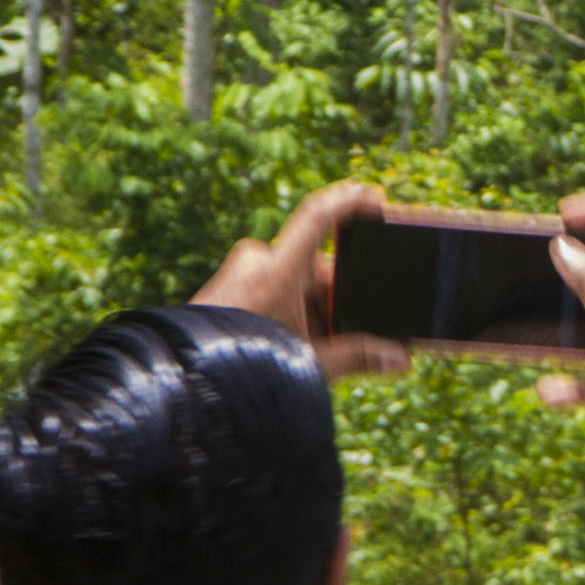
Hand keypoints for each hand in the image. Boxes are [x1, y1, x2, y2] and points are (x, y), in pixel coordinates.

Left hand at [194, 180, 411, 384]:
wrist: (184, 386)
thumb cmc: (243, 368)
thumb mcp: (308, 361)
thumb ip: (357, 357)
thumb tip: (400, 360)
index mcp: (277, 270)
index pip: (319, 216)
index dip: (351, 201)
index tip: (376, 199)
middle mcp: (257, 263)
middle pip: (313, 264)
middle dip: (336, 294)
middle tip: (352, 325)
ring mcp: (238, 274)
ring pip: (292, 280)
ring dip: (312, 308)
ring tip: (317, 347)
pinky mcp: (226, 288)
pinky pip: (270, 288)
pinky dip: (290, 310)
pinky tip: (293, 344)